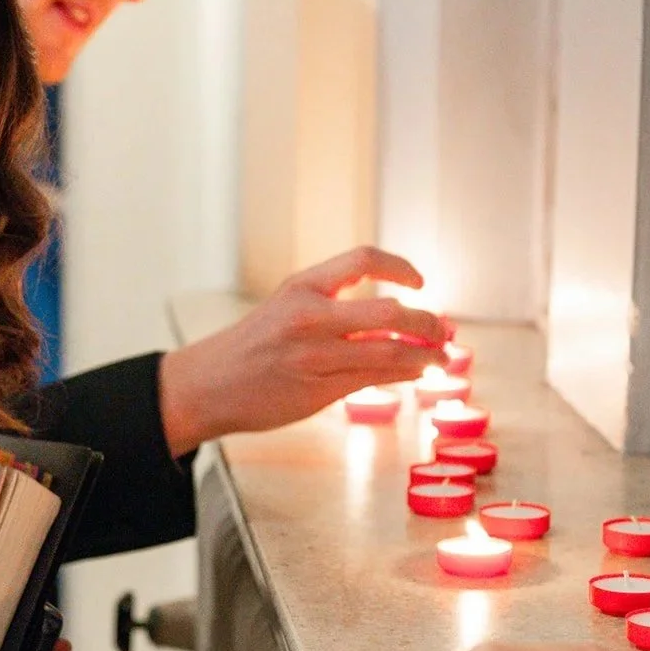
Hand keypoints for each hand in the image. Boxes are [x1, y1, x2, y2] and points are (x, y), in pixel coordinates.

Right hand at [159, 246, 447, 455]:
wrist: (206, 386)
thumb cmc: (250, 347)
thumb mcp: (285, 309)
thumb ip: (331, 306)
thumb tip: (392, 314)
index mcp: (301, 287)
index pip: (363, 260)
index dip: (400, 267)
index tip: (420, 281)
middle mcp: (309, 317)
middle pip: (388, 312)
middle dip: (426, 321)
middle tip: (442, 328)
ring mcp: (314, 356)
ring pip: (389, 351)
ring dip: (425, 353)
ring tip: (440, 355)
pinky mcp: (319, 390)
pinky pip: (375, 379)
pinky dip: (404, 373)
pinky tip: (414, 371)